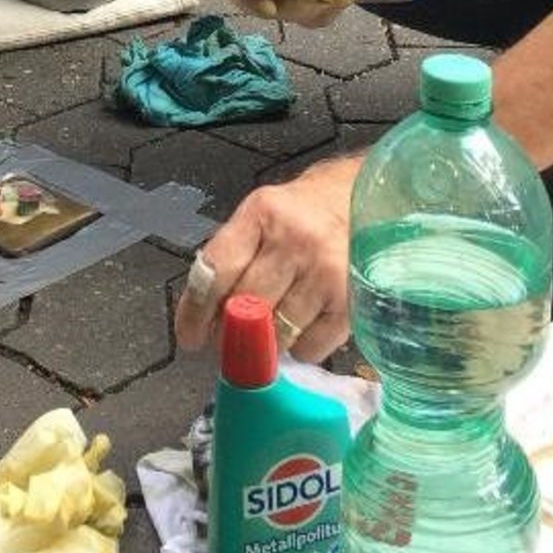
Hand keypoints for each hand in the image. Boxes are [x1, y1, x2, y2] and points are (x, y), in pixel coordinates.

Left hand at [174, 159, 358, 362]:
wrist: (364, 202)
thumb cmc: (304, 214)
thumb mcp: (262, 216)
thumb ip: (234, 257)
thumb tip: (205, 316)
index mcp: (262, 213)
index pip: (217, 270)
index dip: (196, 311)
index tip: (189, 337)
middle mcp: (295, 240)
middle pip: (246, 307)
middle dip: (229, 335)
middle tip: (226, 345)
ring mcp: (327, 271)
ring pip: (278, 334)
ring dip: (265, 347)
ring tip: (265, 338)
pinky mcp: (352, 302)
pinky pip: (312, 347)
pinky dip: (299, 350)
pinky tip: (299, 332)